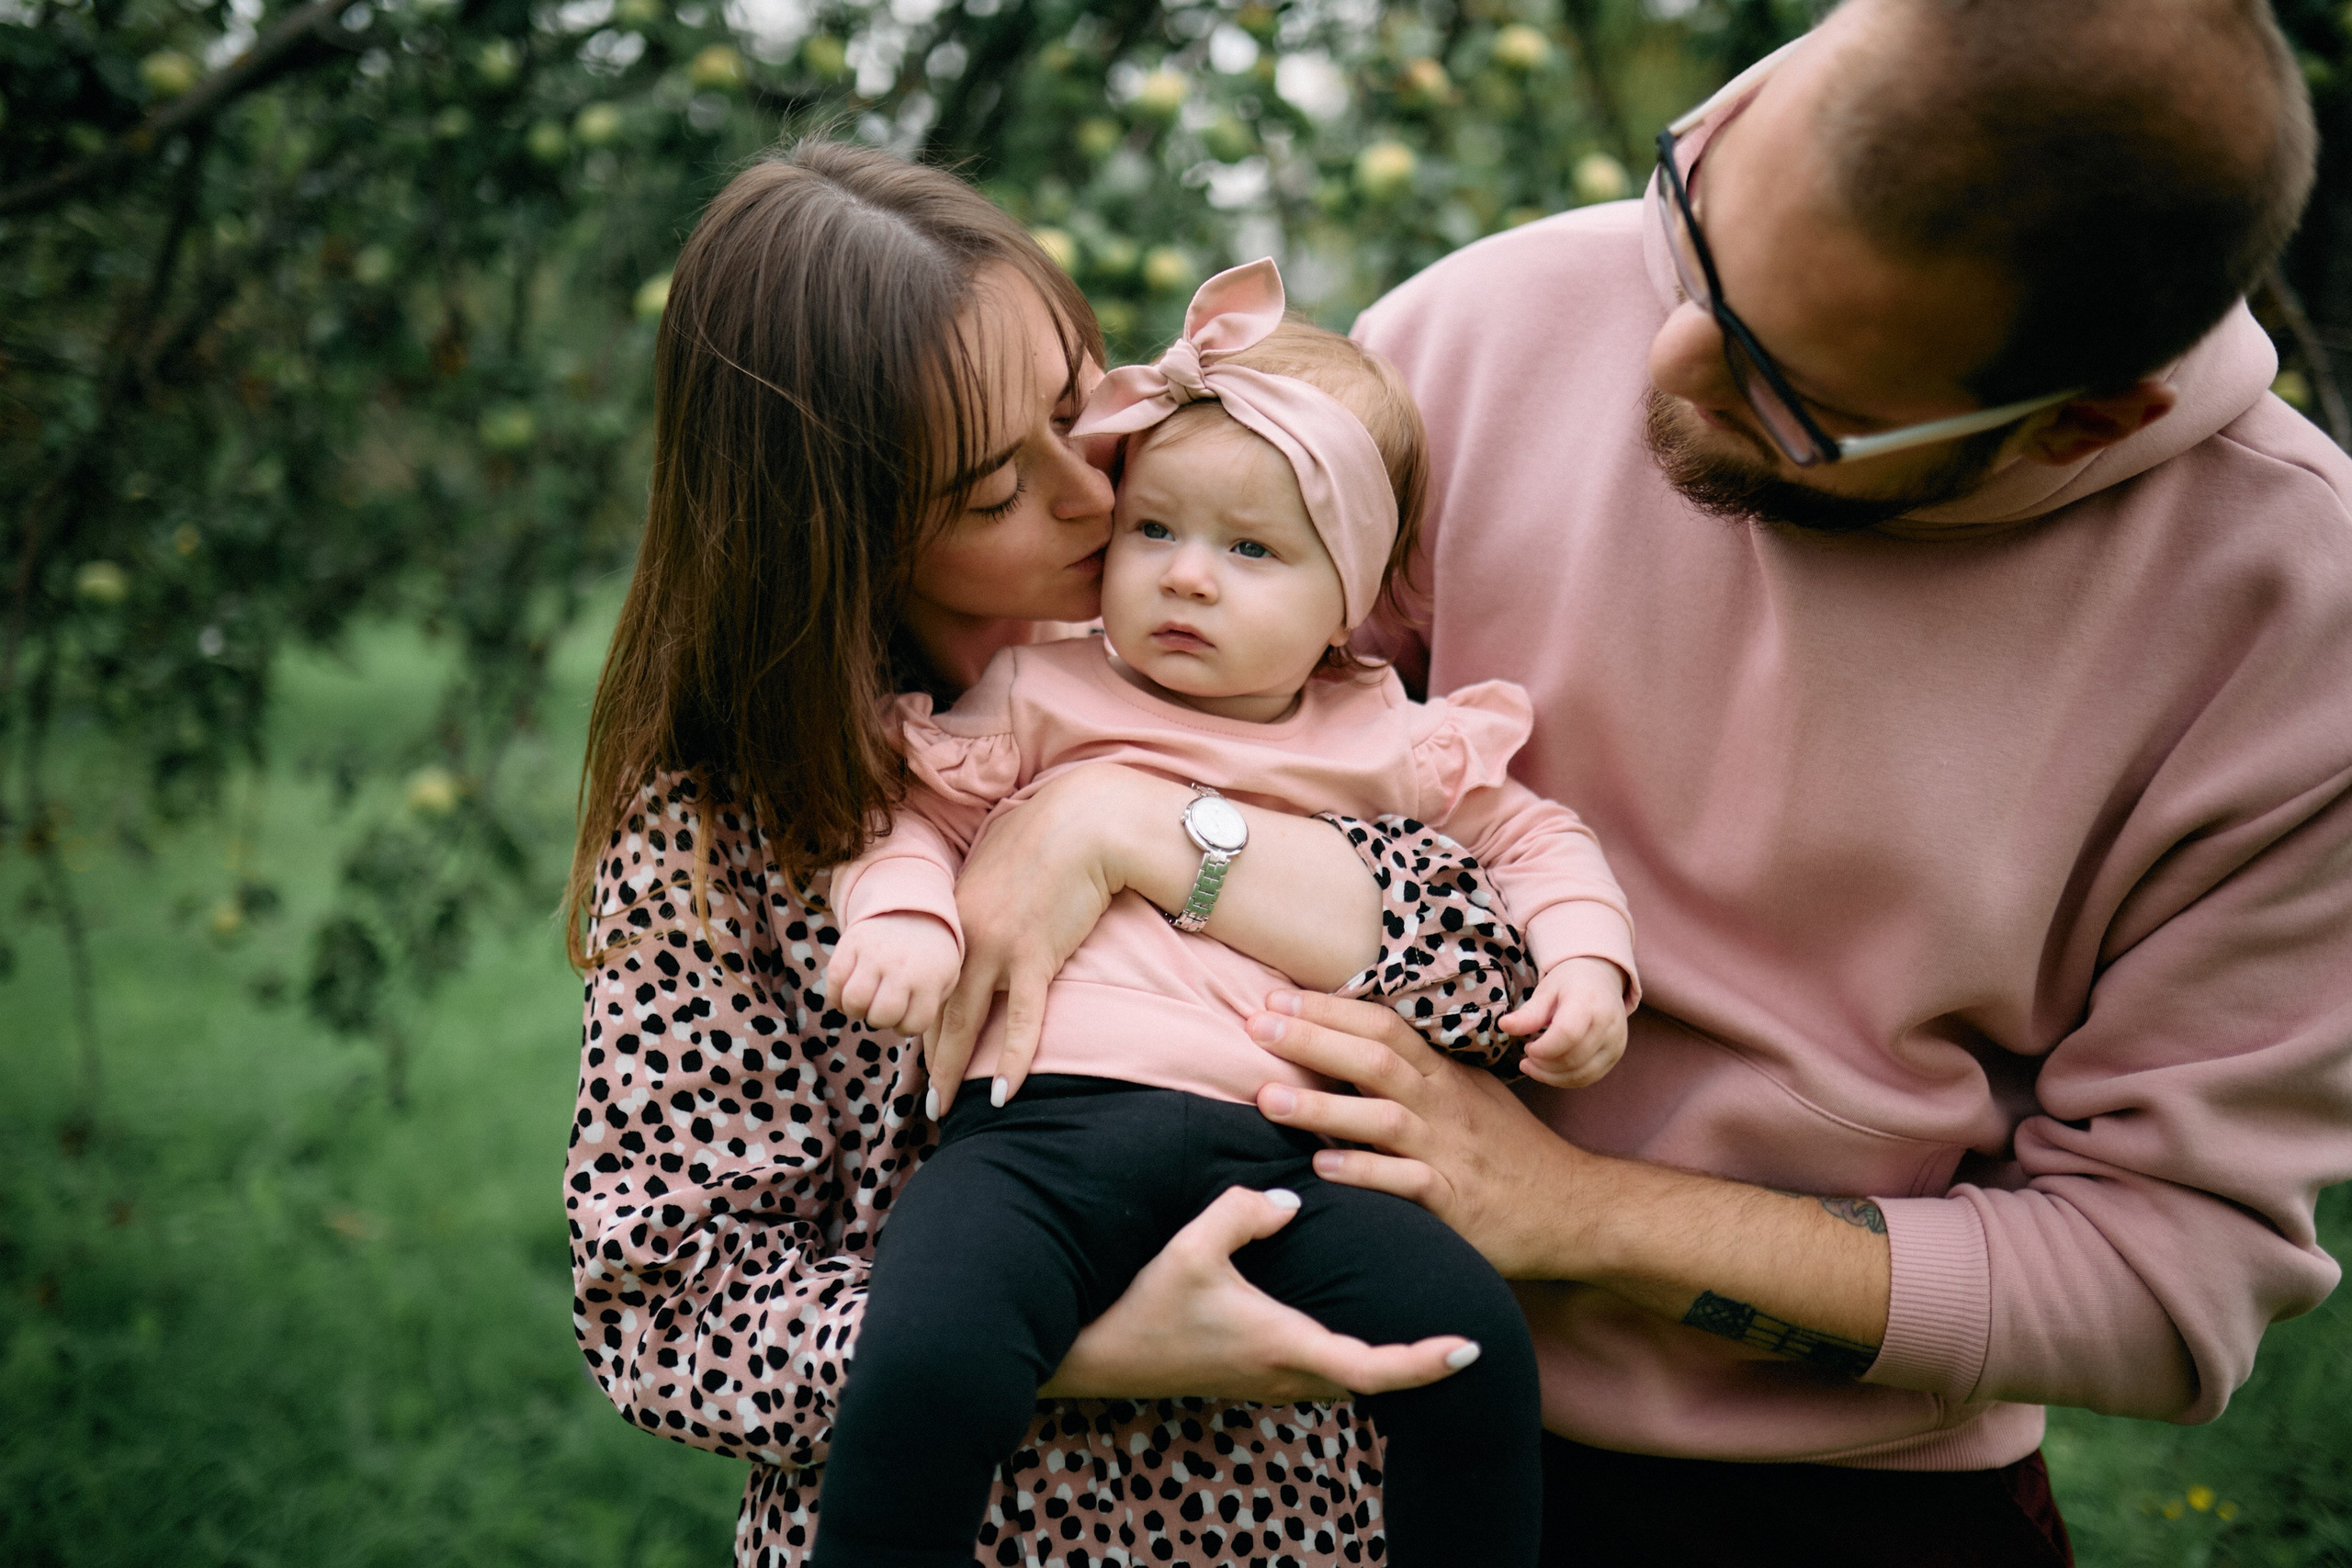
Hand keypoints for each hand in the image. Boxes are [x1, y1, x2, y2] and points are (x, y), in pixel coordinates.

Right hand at [824, 913, 960, 1040]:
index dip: (906, 1027)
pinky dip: (837, 996)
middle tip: (884, 1007)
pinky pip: (833, 981)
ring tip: (866, 1001)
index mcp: (930, 978)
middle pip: (880, 1016)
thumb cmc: (931, 955)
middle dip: (880, 1020)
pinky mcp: (851, 942)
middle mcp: (902, 966)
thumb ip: (933, 1005)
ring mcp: (874, 953)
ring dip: (856, 1010)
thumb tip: (905, 1029)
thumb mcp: (947, 976)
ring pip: (854, 1002)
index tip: (907, 1014)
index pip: (912, 1025)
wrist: (914, 907)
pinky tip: (848, 992)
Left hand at [930, 764, 1133, 1113]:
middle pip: (937, 1008)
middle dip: (929, 1056)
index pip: (931, 980)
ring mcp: (999, 948)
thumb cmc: (1047, 834)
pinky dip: (1013, 1060)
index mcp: (955, 914)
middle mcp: (967, 936)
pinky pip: (1022, 1020)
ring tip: (944, 1108)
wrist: (1083, 822)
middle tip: (927, 1097)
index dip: (923, 1018)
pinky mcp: (1036, 957)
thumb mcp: (996, 860)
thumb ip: (981, 891)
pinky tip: (1003, 1094)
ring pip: (966, 1022)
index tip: (922, 1047)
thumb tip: (982, 903)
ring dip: (953, 1069)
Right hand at [1041, 1185, 1483, 1400]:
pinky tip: (1351, 1320)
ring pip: (1346, 1379)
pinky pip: (1319, 1373)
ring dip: (1385, 1361)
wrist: (1096, 1359)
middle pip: (1372, 1381)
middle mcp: (1284, 1373)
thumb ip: (1243, 1213)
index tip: (1470, 1348)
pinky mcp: (1251, 1375)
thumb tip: (1288, 1201)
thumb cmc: (1144, 1307)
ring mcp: (1267, 1381)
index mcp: (1283, 1344)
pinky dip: (1351, 1355)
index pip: (1373, 1368)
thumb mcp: (1191, 1249)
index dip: (1426, 1363)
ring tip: (1423, 1328)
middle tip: (1466, 1332)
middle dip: (1420, 1364)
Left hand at [1249, 991, 1594, 1279]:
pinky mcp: (1455, 1202)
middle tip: (1255, 1027)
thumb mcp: (1467, 1095)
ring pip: (1383, 1119)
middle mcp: (1444, 1106)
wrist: (1573, 1207)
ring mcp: (1450, 1152)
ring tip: (1267, 1099)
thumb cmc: (1506, 1149)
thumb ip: (1414, 1071)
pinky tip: (1322, 1169)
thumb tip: (1345, 1041)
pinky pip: (1406, 1183)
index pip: (1383, 1027)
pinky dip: (1364, 1174)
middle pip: (1375, 1060)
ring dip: (1321, 1108)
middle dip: (1312, 1041)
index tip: (1274, 1000)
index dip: (1329, 1010)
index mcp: (1443, 1075)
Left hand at [1503, 956, 1629, 1087]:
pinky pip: (1590, 1077)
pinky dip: (1566, 1079)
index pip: (1567, 1034)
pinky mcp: (1615, 1055)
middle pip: (1574, 1058)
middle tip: (1527, 1056)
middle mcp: (1608, 1024)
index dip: (1543, 1048)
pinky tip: (1549, 1071)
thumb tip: (1503, 1026)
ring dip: (1552, 1076)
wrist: (1601, 978)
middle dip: (1544, 1064)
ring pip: (1582, 1074)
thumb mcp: (1546, 990)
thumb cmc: (1569, 983)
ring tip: (1533, 1065)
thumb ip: (1529, 1013)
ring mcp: (1615, 1042)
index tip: (1527, 1046)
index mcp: (1589, 1002)